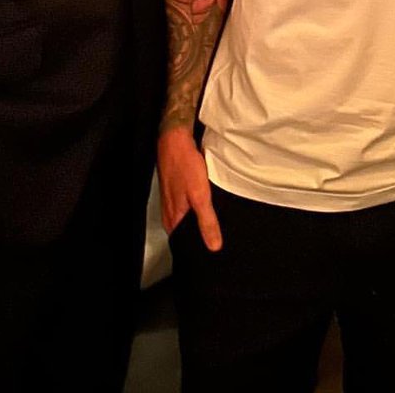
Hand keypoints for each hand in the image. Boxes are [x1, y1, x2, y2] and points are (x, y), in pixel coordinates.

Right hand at [157, 127, 222, 250]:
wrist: (175, 140)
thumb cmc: (185, 167)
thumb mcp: (199, 195)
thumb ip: (207, 221)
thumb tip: (214, 247)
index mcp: (173, 221)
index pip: (185, 244)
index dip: (200, 249)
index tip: (215, 254)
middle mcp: (171, 214)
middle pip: (187, 232)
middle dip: (202, 235)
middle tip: (223, 241)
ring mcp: (173, 202)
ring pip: (189, 218)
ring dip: (202, 220)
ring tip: (221, 226)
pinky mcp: (179, 191)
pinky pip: (190, 206)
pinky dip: (200, 207)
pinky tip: (211, 206)